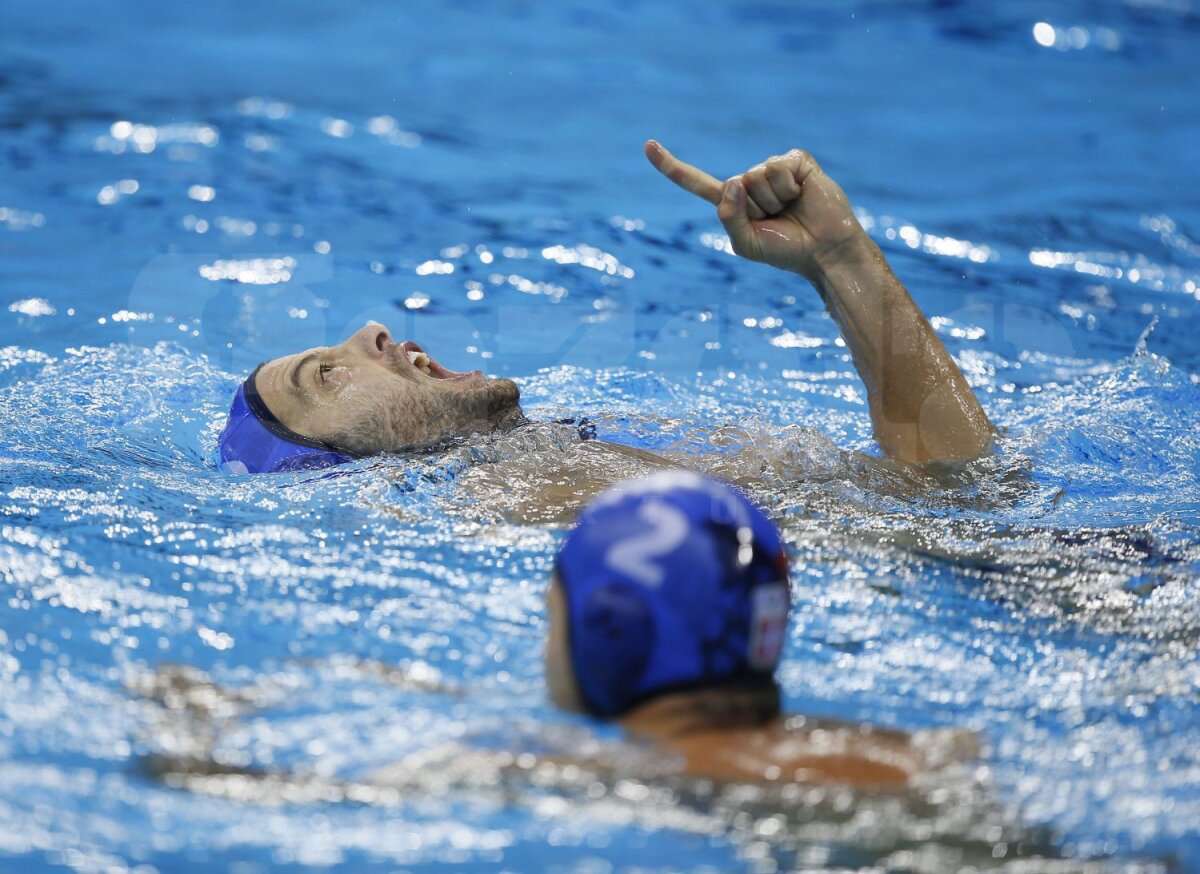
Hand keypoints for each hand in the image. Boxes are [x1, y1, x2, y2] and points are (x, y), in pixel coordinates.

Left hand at [644, 141, 863, 279]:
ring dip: (774, 197)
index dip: (671, 166)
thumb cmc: (785, 251)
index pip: (695, 182)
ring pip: (756, 174)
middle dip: (756, 206)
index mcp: (732, 202)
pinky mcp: (796, 160)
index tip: (648, 145)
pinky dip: (790, 184)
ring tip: (791, 208)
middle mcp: (749, 182)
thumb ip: (728, 217)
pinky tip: (803, 193)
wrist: (824, 250)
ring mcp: (772, 168)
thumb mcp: (745, 243)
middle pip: (734, 183)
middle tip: (778, 218)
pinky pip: (779, 165)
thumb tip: (734, 181)